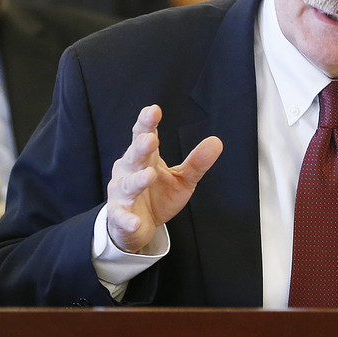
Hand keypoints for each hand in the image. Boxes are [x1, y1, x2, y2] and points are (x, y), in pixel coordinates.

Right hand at [106, 105, 222, 253]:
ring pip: (128, 184)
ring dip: (137, 180)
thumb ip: (197, 162)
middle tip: (150, 139)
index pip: (144, 134)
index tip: (154, 110)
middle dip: (141, 147)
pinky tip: (135, 221)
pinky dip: (127, 219)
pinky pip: (122, 216)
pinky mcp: (120, 215)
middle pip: (134, 156)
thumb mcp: (182, 179)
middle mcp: (129, 171)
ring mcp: (122, 193)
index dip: (147, 122)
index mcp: (145, 157)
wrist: (137, 226)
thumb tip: (217, 141)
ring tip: (149, 175)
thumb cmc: (159, 196)